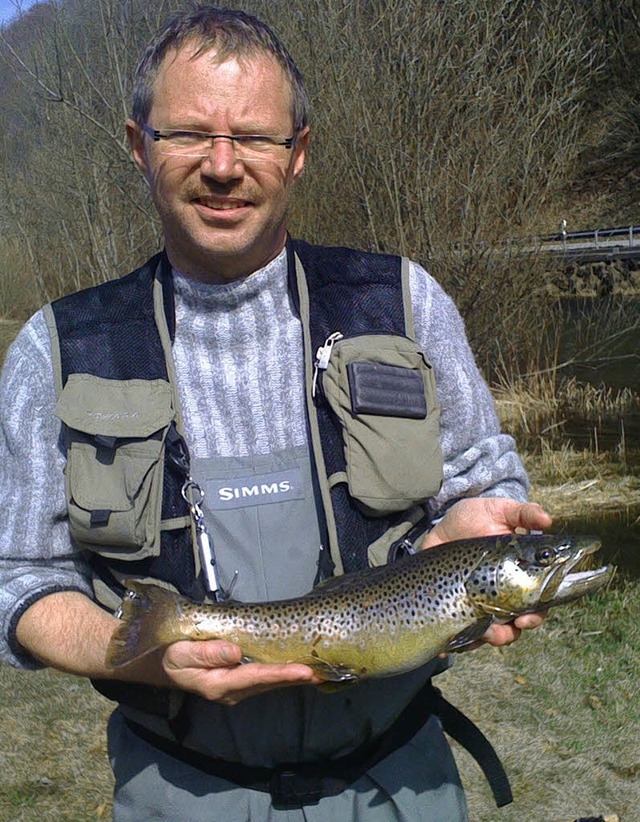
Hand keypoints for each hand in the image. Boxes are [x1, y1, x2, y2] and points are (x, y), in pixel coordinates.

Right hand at [162, 640, 322, 704]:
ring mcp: (235, 689)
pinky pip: (264, 680)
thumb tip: (235, 652)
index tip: (303, 671)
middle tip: (322, 672)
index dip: (280, 674)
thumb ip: (207, 652)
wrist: (161, 666)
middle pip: (268, 684)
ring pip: (269, 684)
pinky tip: (297, 670)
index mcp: (218, 684)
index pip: (255, 677)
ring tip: (318, 672)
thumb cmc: (170, 656)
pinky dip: (282, 675)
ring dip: (292, 678)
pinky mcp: (237, 681)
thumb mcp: (182, 653)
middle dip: (295, 678)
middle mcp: (231, 691)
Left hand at [422, 497, 552, 649]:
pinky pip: (458, 633)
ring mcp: (479, 602)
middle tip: (504, 627)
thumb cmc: (478, 516)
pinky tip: (445, 648)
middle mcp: (503, 595)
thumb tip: (547, 519)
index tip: (528, 617)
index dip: (537, 615)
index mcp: (521, 576)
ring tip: (480, 633)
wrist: (443, 522)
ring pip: (490, 634)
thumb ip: (524, 513)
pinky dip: (454, 643)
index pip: (538, 603)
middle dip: (511, 632)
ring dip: (488, 639)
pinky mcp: (454, 605)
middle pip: (516, 625)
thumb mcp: (501, 510)